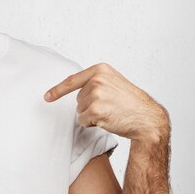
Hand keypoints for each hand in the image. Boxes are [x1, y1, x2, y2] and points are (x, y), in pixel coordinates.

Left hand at [43, 63, 169, 143]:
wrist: (147, 118)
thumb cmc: (131, 103)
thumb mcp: (114, 82)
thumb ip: (96, 81)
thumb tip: (75, 88)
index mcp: (100, 70)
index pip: (72, 80)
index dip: (57, 90)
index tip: (46, 96)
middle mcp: (97, 80)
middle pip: (77, 98)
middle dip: (89, 106)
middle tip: (110, 107)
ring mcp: (96, 94)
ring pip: (79, 110)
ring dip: (91, 115)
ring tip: (110, 112)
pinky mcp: (95, 109)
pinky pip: (82, 120)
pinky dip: (91, 124)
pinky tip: (108, 120)